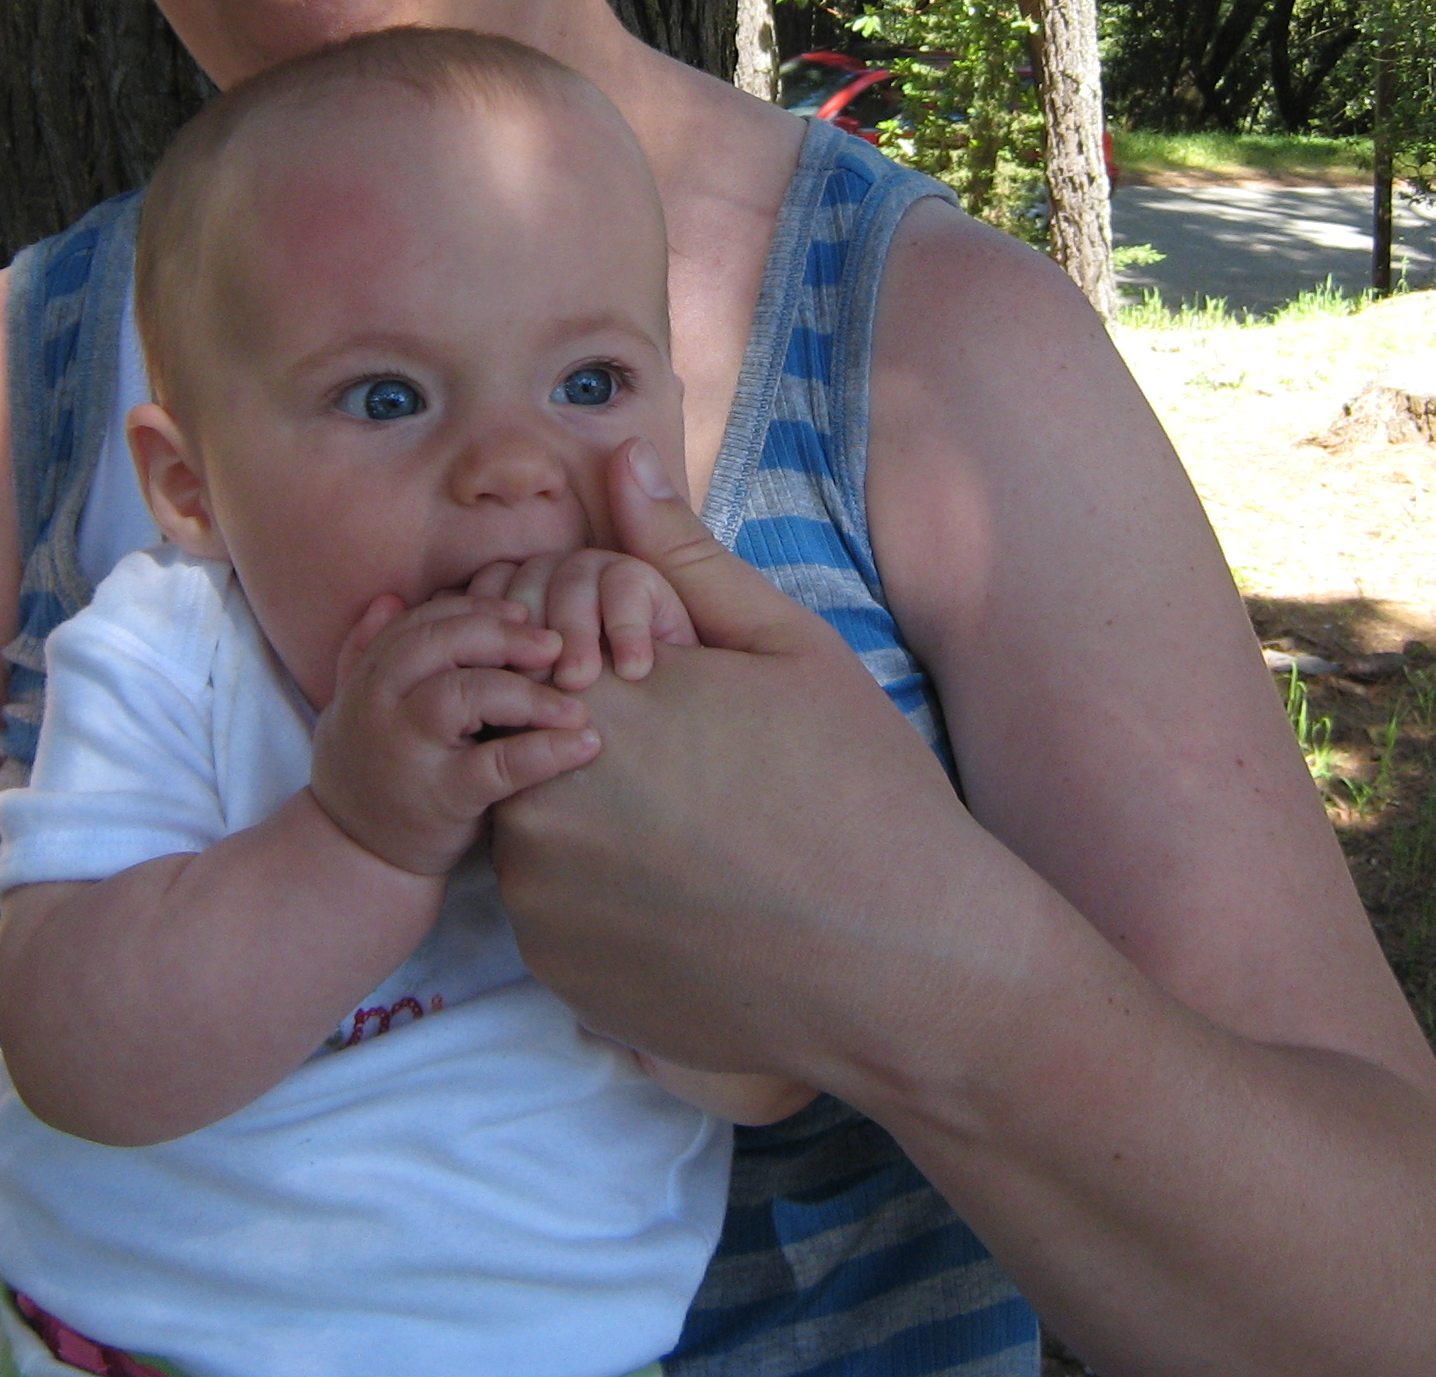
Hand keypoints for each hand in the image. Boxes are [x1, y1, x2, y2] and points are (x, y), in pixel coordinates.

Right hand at [311, 592, 600, 878]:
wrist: (355, 858)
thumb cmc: (368, 774)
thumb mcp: (352, 708)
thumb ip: (365, 651)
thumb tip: (390, 597)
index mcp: (369, 679)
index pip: (425, 621)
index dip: (478, 610)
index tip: (522, 613)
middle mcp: (380, 707)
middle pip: (443, 644)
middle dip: (504, 636)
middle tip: (555, 644)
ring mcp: (408, 752)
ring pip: (466, 695)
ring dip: (528, 691)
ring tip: (574, 703)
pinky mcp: (441, 798)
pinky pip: (498, 765)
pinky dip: (545, 751)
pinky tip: (584, 745)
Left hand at [488, 440, 996, 1084]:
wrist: (906, 962)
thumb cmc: (861, 788)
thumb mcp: (784, 647)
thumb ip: (682, 557)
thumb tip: (618, 461)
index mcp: (593, 699)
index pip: (537, 645)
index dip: (601, 661)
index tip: (664, 688)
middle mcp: (540, 798)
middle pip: (529, 736)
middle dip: (593, 743)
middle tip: (699, 778)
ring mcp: (539, 899)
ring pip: (533, 828)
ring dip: (590, 823)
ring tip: (702, 840)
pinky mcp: (557, 974)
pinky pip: (552, 913)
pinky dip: (601, 901)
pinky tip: (692, 901)